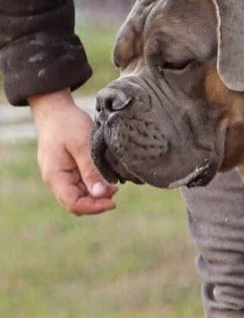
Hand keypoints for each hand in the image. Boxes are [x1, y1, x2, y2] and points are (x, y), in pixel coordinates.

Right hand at [30, 91, 116, 215]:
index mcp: (55, 176)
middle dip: (97, 201)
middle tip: (115, 188)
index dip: (94, 207)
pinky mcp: (69, 172)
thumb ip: (90, 170)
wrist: (56, 110)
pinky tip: (106, 177)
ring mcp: (62, 177)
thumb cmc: (67, 124)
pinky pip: (82, 187)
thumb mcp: (82, 145)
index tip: (113, 202)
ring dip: (98, 194)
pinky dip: (95, 185)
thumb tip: (101, 194)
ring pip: (81, 196)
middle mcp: (56, 180)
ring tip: (112, 182)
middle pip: (77, 204)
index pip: (73, 204)